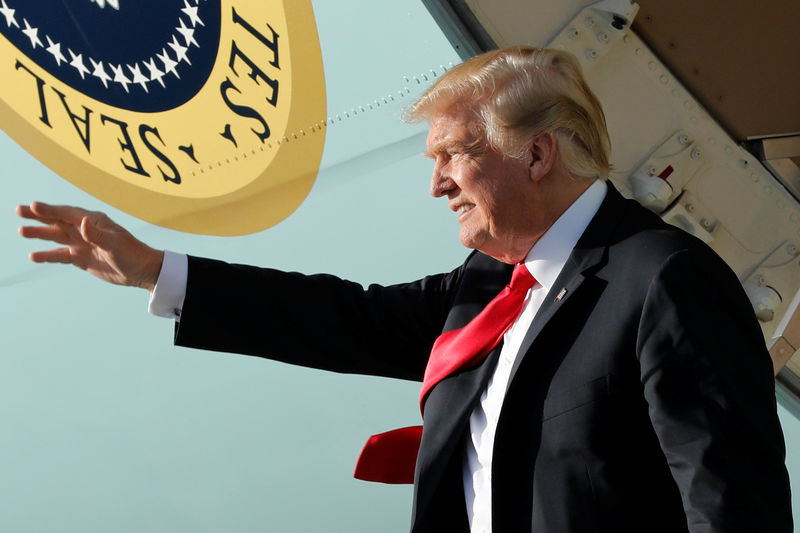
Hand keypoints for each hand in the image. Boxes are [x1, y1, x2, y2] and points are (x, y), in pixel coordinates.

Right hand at [17, 202, 163, 290]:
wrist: (141, 271)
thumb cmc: (131, 253)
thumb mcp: (114, 244)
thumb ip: (97, 235)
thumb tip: (83, 223)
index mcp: (93, 221)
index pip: (67, 213)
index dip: (50, 210)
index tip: (33, 206)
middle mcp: (85, 230)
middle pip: (57, 221)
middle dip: (38, 216)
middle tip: (18, 211)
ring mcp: (82, 244)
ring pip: (56, 236)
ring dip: (39, 234)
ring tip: (21, 231)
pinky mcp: (81, 258)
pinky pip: (60, 256)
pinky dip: (47, 256)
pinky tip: (34, 256)